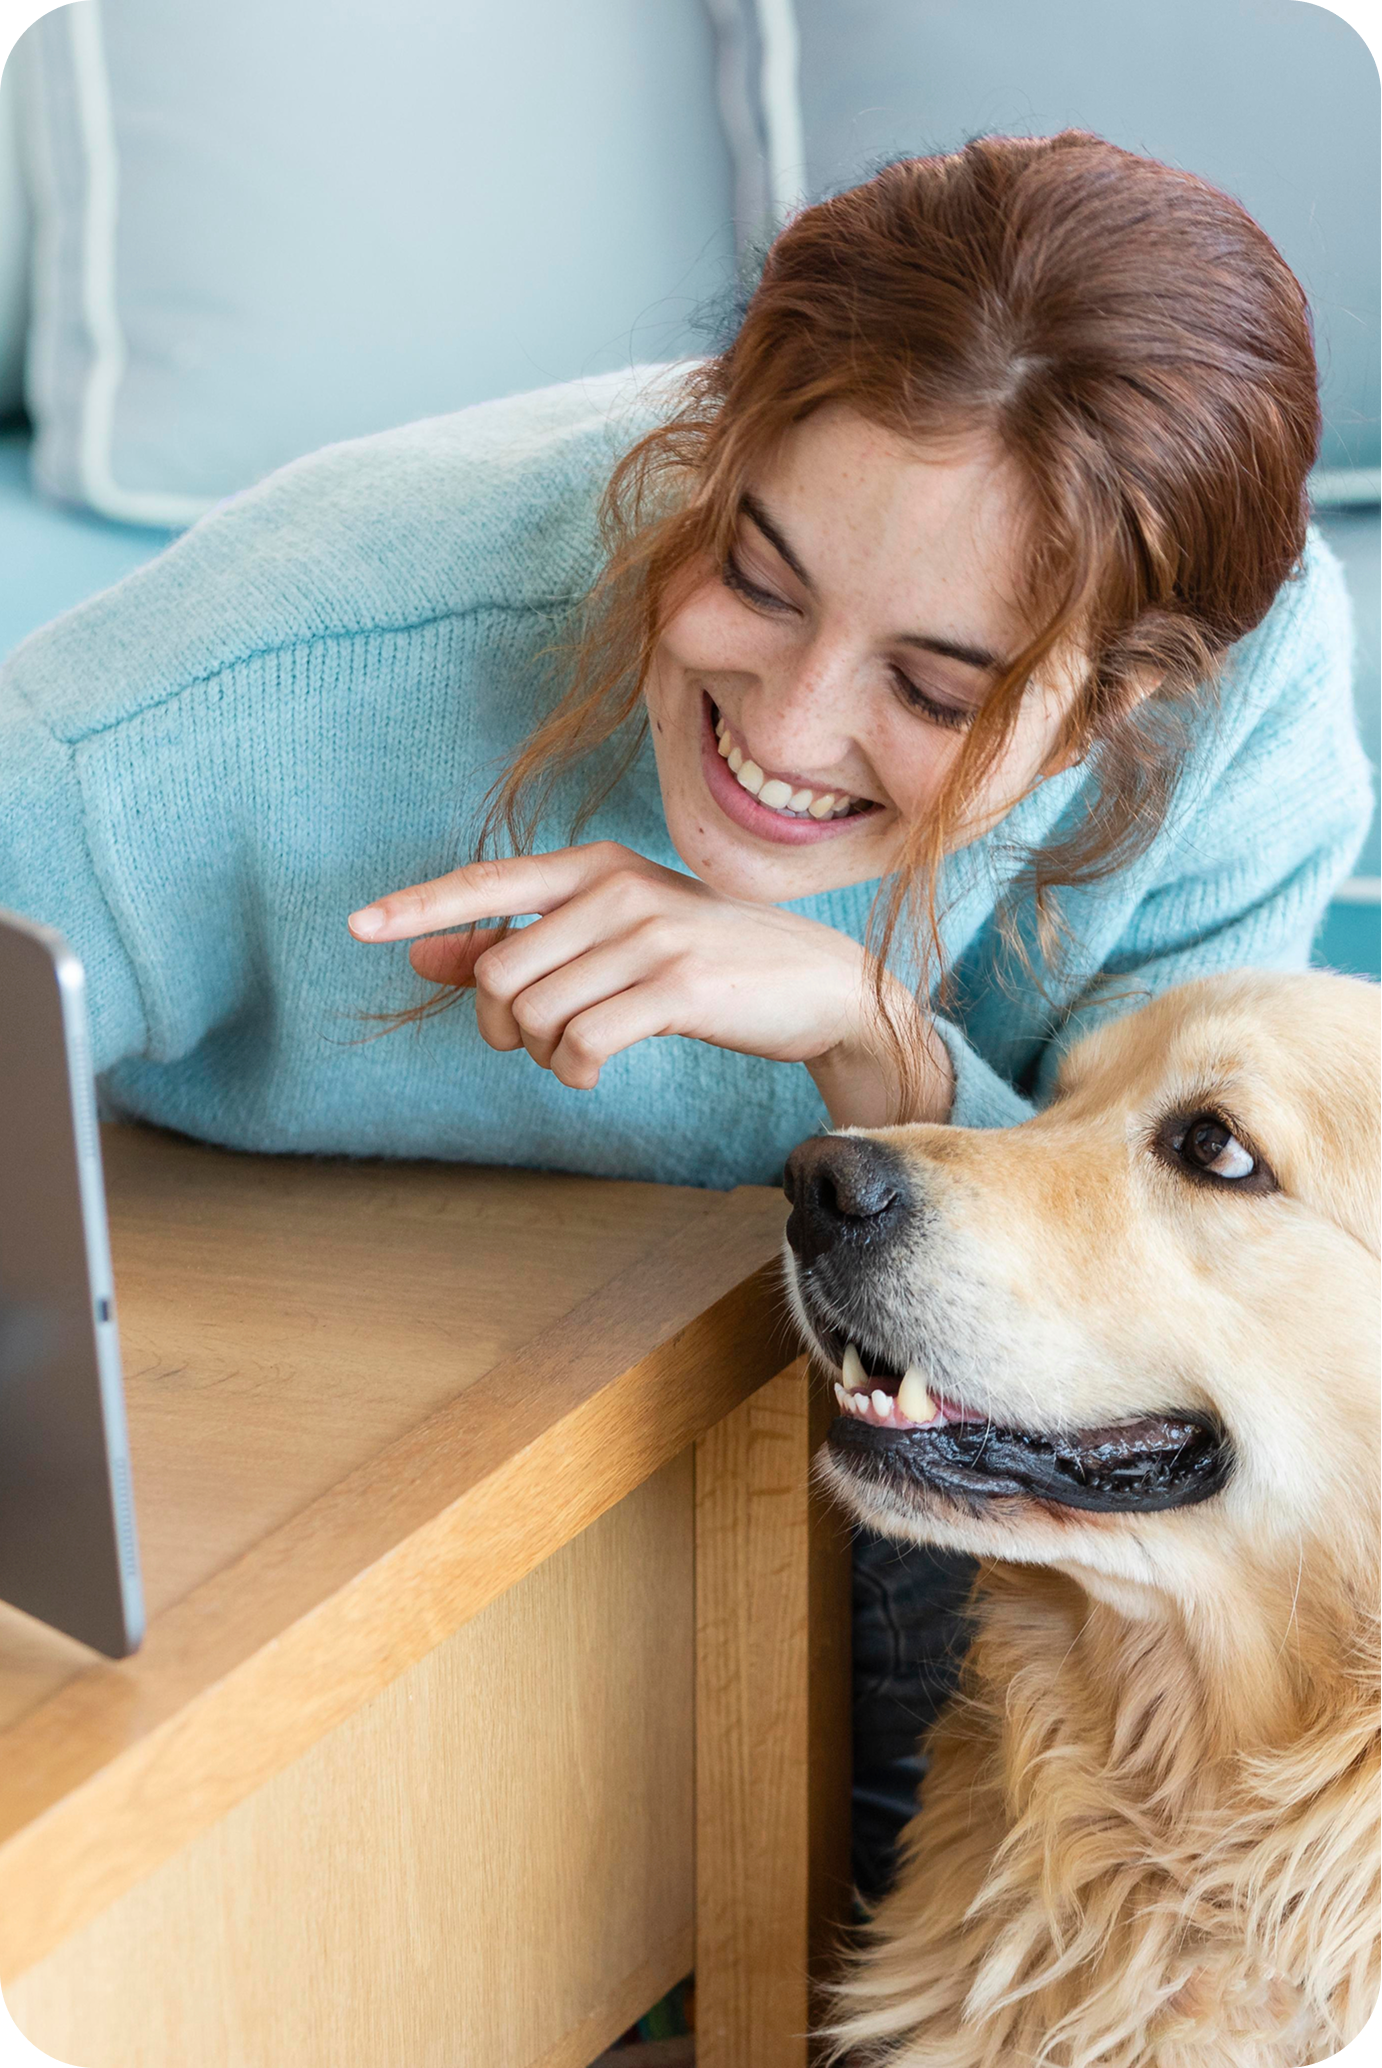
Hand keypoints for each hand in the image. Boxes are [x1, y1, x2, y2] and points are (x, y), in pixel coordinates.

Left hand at [348, 841, 953, 1125]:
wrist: (818, 985)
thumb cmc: (706, 961)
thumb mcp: (614, 938)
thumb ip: (522, 943)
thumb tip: (423, 954)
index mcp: (596, 868)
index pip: (488, 882)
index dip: (420, 907)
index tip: (359, 925)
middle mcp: (617, 890)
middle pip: (498, 972)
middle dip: (498, 1025)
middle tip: (536, 1039)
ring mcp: (650, 936)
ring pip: (532, 1013)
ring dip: (537, 1052)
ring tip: (576, 1050)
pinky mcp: (678, 989)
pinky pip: (579, 1045)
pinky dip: (571, 1071)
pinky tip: (592, 1068)